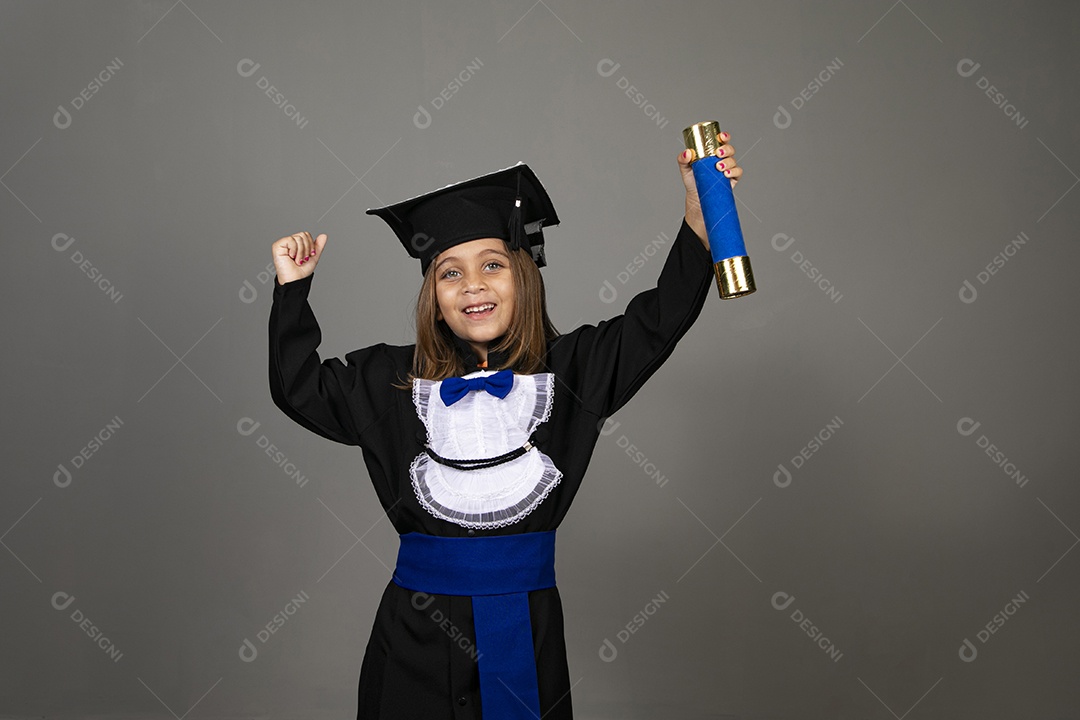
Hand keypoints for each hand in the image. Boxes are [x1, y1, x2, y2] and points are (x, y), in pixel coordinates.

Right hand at [273, 231, 326, 283]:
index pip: (306, 234)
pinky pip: (291, 240)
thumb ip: (318, 246)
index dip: (310, 245)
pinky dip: (294, 250)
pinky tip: (291, 257)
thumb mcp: (313, 257)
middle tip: (303, 259)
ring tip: (298, 260)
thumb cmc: (301, 271)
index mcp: (297, 244)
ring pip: (298, 238)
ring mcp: (283, 243)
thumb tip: (324, 235)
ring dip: (301, 252)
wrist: (295, 280)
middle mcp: (289, 242)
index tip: (309, 256)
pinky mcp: (277, 246)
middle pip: (303, 234)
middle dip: (307, 248)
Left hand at [677, 131, 741, 246]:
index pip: (721, 142)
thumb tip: (687, 152)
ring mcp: (728, 170)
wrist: (698, 202)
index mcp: (712, 154)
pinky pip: (738, 173)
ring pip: (733, 160)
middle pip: (730, 149)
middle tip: (717, 153)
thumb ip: (683, 160)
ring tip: (718, 167)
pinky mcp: (732, 181)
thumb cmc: (693, 184)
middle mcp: (722, 160)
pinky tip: (726, 174)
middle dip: (726, 149)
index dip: (724, 137)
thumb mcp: (685, 170)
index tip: (722, 136)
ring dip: (728, 161)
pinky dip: (734, 171)